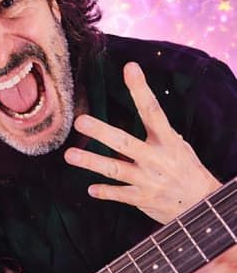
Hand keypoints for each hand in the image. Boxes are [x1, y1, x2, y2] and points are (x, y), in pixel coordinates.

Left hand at [64, 61, 220, 223]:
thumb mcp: (178, 146)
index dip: (141, 89)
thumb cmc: (185, 169)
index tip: (129, 68)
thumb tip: (134, 114)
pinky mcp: (143, 199)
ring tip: (70, 155)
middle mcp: (157, 158)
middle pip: (125, 142)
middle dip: (101, 132)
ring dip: (91, 162)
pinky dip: (105, 192)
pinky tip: (90, 189)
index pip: (152, 110)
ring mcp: (148, 180)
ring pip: (115, 169)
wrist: (202, 204)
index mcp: (168, 141)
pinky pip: (119, 194)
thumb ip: (156, 133)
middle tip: (80, 121)